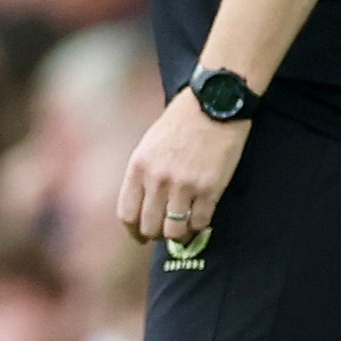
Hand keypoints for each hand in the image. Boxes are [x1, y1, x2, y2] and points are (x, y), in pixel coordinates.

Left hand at [117, 94, 248, 247]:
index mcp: (138, 168)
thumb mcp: (149, 145)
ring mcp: (184, 186)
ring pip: (175, 231)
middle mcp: (158, 180)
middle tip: (164, 233)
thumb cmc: (180, 122)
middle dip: (156, 235)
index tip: (141, 236)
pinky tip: (200, 218)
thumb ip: (143, 175)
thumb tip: (143, 206)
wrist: (213, 105)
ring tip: (183, 229)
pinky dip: (199, 226)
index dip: (134, 231)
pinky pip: (200, 222)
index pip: (127, 214)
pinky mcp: (210, 188)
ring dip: (178, 234)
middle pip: (149, 227)